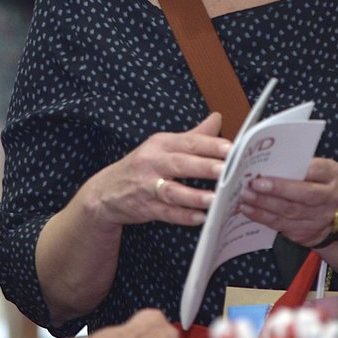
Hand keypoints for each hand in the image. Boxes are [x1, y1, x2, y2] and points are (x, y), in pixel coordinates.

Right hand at [84, 113, 229, 227]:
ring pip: (172, 191)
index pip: (189, 142)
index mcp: (160, 144)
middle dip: (203, 166)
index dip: (210, 145)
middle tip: (225, 170)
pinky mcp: (145, 207)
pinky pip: (165, 213)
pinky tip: (199, 218)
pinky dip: (182, 216)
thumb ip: (193, 136)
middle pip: (180, 163)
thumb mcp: (163, 146)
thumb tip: (217, 118)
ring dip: (193, 195)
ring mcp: (147, 186)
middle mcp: (152, 162)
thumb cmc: (142, 166)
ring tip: (215, 199)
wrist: (105, 192)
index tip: (231, 148)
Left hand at [237, 156, 337, 247]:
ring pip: (290, 212)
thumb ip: (294, 163)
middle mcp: (331, 197)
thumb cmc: (314, 183)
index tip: (269, 168)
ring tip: (246, 196)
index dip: (293, 169)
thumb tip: (257, 155)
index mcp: (332, 174)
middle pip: (304, 194)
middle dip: (277, 189)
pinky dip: (263, 217)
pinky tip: (249, 210)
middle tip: (254, 185)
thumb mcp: (314, 169)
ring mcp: (321, 218)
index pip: (315, 169)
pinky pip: (282, 226)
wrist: (330, 216)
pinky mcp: (307, 233)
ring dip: (265, 205)